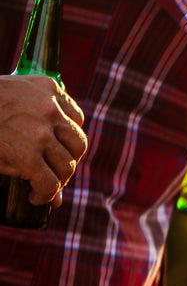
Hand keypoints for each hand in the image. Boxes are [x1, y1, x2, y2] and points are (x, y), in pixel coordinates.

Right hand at [0, 74, 85, 206]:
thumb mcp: (10, 93)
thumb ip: (32, 110)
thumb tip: (50, 151)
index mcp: (46, 87)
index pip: (76, 118)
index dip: (68, 138)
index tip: (58, 148)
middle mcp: (49, 108)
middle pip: (78, 144)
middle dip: (68, 161)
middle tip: (52, 172)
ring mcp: (39, 133)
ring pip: (66, 166)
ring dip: (58, 181)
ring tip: (43, 187)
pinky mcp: (27, 157)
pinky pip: (49, 183)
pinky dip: (46, 195)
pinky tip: (36, 197)